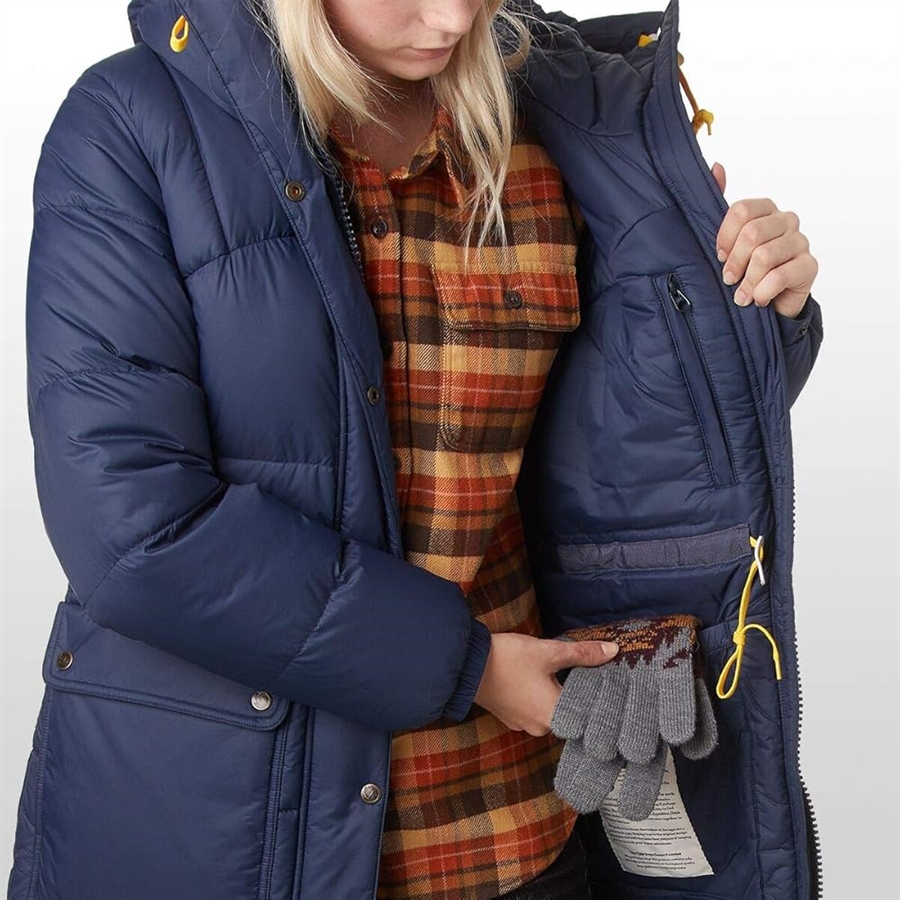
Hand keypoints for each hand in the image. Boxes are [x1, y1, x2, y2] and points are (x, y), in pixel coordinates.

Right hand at [473, 632, 618, 735]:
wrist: (467, 664)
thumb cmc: (509, 659)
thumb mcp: (549, 651)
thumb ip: (583, 654)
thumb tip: (613, 650)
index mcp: (554, 716)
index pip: (588, 714)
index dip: (599, 699)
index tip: (610, 686)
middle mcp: (540, 728)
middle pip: (569, 714)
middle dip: (578, 695)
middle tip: (591, 675)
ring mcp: (522, 724)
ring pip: (550, 711)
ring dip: (557, 696)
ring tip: (567, 674)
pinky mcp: (510, 716)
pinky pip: (534, 710)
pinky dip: (540, 698)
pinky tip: (542, 680)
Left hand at [710, 161, 818, 318]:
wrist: (770, 303)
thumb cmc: (745, 270)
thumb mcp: (727, 241)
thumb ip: (719, 203)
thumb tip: (717, 167)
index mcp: (765, 210)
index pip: (741, 211)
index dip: (725, 238)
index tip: (719, 256)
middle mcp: (786, 220)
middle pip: (752, 233)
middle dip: (735, 262)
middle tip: (728, 279)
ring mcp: (800, 242)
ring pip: (764, 256)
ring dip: (747, 282)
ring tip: (741, 296)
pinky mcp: (809, 266)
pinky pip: (779, 276)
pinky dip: (762, 292)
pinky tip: (759, 299)